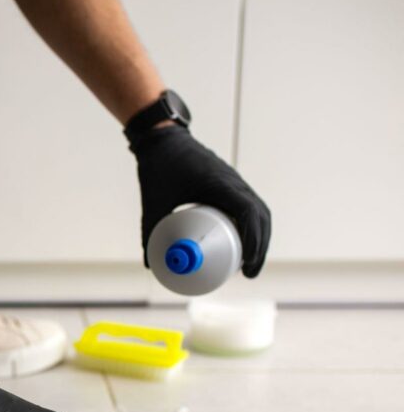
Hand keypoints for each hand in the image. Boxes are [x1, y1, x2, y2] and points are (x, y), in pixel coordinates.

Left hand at [132, 125, 271, 277]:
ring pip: (258, 212)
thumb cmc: (159, 166)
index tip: (247, 263)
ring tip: (248, 264)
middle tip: (249, 273)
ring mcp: (234, 182)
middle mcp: (233, 182)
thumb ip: (150, 231)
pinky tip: (242, 244)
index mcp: (220, 183)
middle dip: (260, 246)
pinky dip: (250, 226)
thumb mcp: (153, 201)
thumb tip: (151, 264)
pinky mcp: (230, 184)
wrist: (163, 139)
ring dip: (259, 237)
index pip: (248, 212)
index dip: (253, 240)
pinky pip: (249, 206)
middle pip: (261, 216)